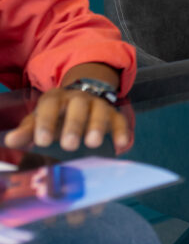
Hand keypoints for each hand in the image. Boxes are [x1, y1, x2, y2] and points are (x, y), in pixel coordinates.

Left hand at [4, 88, 130, 152]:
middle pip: (78, 107)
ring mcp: (98, 104)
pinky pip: (120, 120)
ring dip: (97, 127)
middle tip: (69, 145)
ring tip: (93, 144)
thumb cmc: (56, 116)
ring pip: (100, 111)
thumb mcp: (39, 119)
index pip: (50, 105)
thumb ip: (27, 130)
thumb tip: (11, 141)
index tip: (42, 141)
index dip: (46, 122)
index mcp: (56, 98)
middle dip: (74, 125)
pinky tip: (120, 145)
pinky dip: (121, 132)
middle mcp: (78, 98)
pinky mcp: (114, 114)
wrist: (81, 99)